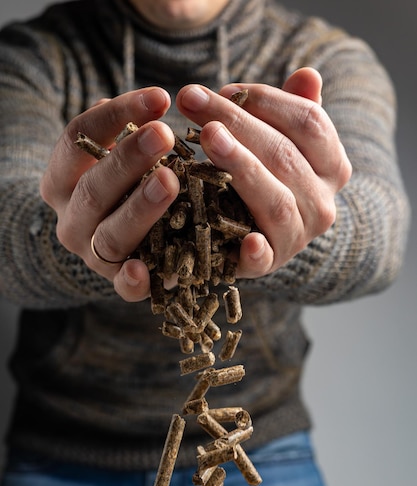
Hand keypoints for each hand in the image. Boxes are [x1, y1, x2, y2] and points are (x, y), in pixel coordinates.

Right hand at [40, 87, 179, 300]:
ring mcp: (92, 254)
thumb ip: (123, 132)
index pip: (79, 138)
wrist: (99, 239)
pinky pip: (122, 288)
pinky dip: (132, 281)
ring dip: (140, 208)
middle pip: (94, 187)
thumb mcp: (109, 155)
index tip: (160, 98)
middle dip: (129, 160)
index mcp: (61, 178)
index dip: (117, 116)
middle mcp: (71, 217)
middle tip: (164, 135)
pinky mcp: (118, 282)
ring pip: (111, 234)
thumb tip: (152, 102)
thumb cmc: (114, 185)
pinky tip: (143, 271)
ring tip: (170, 182)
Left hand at [176, 68, 351, 278]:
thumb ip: (292, 111)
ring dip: (241, 166)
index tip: (223, 87)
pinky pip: (264, 259)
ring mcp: (296, 238)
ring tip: (207, 137)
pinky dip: (255, 251)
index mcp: (332, 167)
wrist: (264, 236)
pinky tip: (245, 241)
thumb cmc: (269, 178)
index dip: (266, 99)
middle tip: (192, 99)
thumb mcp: (284, 142)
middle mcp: (322, 204)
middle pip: (285, 155)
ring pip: (275, 200)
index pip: (309, 122)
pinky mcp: (267, 264)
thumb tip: (308, 75)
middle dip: (237, 122)